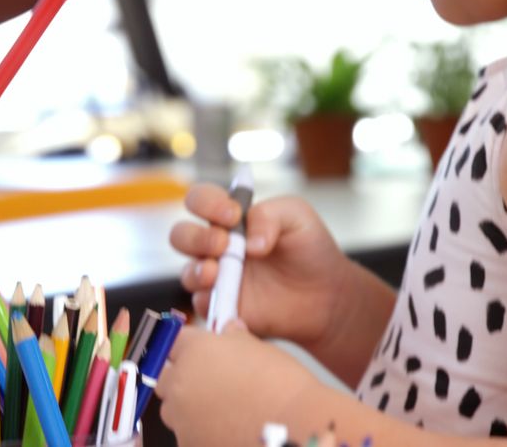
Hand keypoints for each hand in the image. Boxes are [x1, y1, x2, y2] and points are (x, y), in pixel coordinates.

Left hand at [156, 322, 317, 446]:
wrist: (296, 428)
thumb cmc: (283, 386)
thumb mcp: (261, 349)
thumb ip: (235, 339)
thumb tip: (230, 330)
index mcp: (194, 351)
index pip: (174, 341)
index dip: (187, 345)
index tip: (196, 351)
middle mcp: (180, 383)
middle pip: (163, 375)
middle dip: (178, 376)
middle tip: (206, 382)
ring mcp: (181, 418)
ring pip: (172, 409)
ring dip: (187, 407)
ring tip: (219, 410)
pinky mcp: (188, 444)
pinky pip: (186, 434)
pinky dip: (199, 431)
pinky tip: (224, 430)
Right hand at [170, 190, 355, 351]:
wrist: (326, 294)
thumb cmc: (309, 249)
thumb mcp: (297, 217)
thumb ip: (269, 216)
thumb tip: (248, 242)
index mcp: (228, 217)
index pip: (199, 200)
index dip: (206, 203)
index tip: (233, 214)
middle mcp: (216, 246)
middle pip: (180, 235)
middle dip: (196, 238)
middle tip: (224, 244)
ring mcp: (216, 278)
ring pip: (186, 272)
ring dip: (196, 270)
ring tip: (217, 272)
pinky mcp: (221, 306)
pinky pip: (202, 305)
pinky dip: (209, 300)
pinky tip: (228, 297)